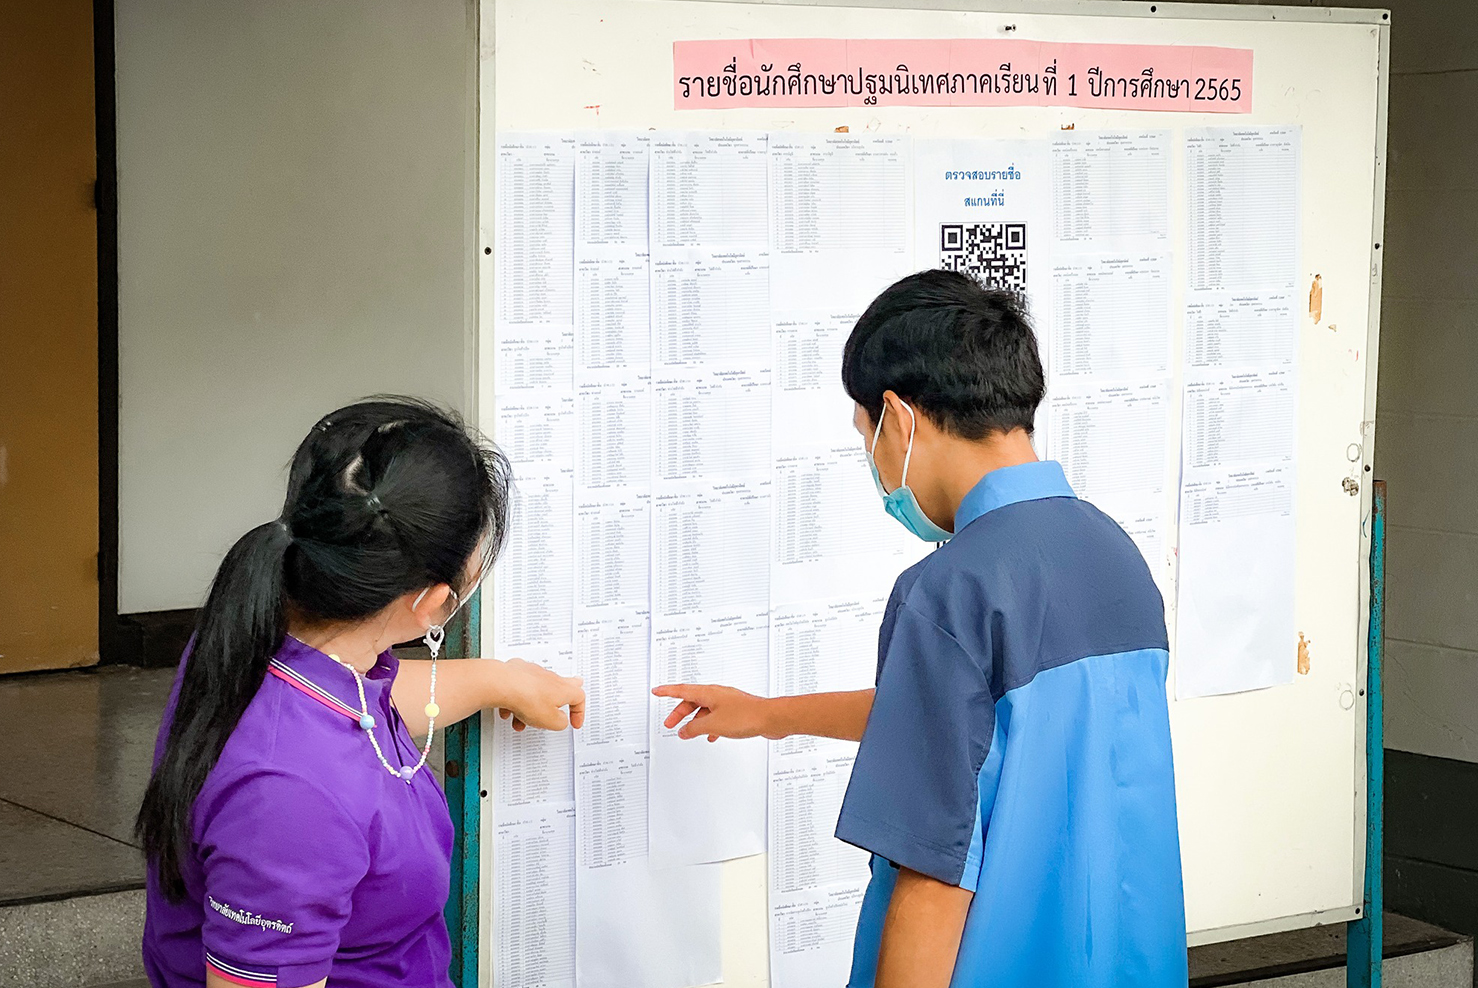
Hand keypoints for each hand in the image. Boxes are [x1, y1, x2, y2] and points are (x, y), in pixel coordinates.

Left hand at [497, 658, 584, 731]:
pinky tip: (508, 710)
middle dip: (562, 698)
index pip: (579, 697)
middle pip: (562, 686)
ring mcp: (533, 672)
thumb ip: (560, 722)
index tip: (573, 722)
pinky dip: (516, 699)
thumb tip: (561, 720)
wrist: (503, 684)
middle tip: (564, 702)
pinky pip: (520, 687)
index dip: (578, 712)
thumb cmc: (528, 699)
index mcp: (564, 689)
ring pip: (536, 691)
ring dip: (530, 708)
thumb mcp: (551, 721)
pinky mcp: (517, 671)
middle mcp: (550, 678)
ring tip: (520, 721)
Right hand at [651, 684, 777, 741]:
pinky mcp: (736, 712)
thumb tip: (684, 731)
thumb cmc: (746, 716)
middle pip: (692, 701)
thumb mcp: (713, 724)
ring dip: (694, 721)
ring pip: (704, 710)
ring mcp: (728, 703)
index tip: (657, 691)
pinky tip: (711, 736)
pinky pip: (716, 717)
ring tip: (688, 733)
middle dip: (679, 713)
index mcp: (708, 693)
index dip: (667, 691)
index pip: (682, 690)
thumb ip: (694, 728)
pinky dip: (709, 726)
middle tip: (669, 723)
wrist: (771, 718)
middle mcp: (717, 695)